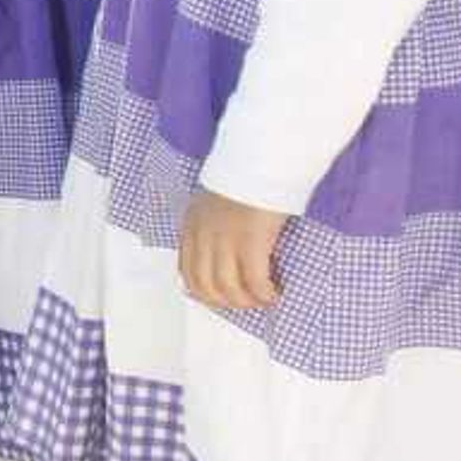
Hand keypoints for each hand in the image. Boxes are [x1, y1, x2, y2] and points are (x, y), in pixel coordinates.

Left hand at [179, 188, 289, 312]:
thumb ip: (212, 224)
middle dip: (226, 302)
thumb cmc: (246, 176)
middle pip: (205, 286)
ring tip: (263, 299)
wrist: (261, 158)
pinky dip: (263, 294)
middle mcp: (203, 236)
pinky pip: (254, 281)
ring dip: (246, 301)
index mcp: (192, 226)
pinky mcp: (251, 242)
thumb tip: (225, 250)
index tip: (221, 299)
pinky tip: (273, 294)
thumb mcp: (215, 200)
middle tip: (247, 302)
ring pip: (228, 288)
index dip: (203, 292)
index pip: (186, 272)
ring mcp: (225, 240)